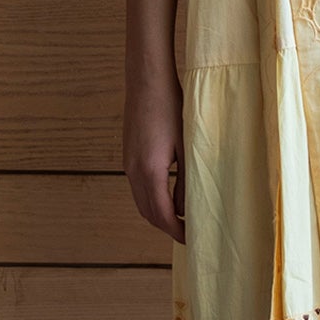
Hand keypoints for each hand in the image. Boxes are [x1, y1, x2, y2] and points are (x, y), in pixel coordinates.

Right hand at [125, 69, 186, 242]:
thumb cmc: (171, 108)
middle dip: (167, 226)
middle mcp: (133, 171)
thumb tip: (188, 206)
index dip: (176, 230)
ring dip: (158, 214)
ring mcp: (128, 163)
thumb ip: (187, 179)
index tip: (191, 238)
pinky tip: (169, 194)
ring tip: (181, 217)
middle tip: (188, 232)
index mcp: (150, 171)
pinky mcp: (129, 155)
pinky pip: (138, 187)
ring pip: (140, 201)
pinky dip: (152, 199)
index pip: (161, 214)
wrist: (147, 80)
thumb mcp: (187, 146)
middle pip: (147, 212)